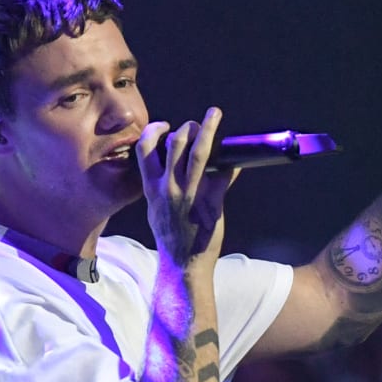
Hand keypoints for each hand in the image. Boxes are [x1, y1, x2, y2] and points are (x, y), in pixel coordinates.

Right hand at [136, 107, 236, 268]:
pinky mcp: (212, 203)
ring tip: (213, 117)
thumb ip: (160, 188)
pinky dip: (231, 163)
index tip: (164, 126)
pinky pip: (224, 175)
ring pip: (199, 153)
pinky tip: (237, 156)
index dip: (154, 131)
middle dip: (187, 128)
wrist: (183, 264)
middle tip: (195, 124)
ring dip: (208, 130)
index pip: (145, 150)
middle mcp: (170, 188)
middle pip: (176, 145)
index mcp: (152, 189)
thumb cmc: (171, 237)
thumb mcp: (157, 209)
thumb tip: (168, 170)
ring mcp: (191, 195)